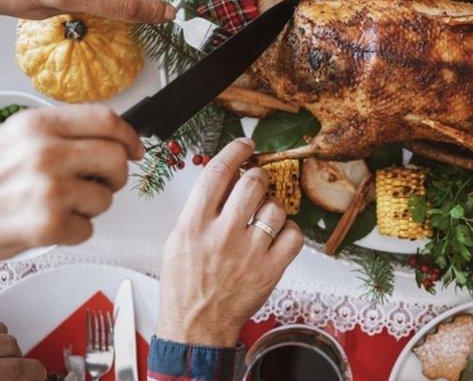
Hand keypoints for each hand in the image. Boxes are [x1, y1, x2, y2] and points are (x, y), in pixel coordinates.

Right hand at [0, 105, 142, 281]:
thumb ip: (55, 132)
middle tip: (97, 183)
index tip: (135, 148)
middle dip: (114, 176)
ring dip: (90, 207)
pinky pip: (88, 229)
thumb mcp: (8, 135)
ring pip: (106, 198)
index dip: (129, 136)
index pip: (107, 120)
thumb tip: (101, 134)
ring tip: (57, 206)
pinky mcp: (48, 225)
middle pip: (116, 158)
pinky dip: (72, 232)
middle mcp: (46, 153)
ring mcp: (49, 189)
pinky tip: (45, 225)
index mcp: (37, 125)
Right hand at [157, 139, 302, 346]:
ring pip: (275, 208)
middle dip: (257, 177)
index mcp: (193, 225)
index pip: (217, 172)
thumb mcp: (178, 240)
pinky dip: (289, 232)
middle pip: (252, 183)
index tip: (245, 144)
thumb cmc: (185, 285)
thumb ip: (201, 209)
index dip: (234, 151)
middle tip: (256, 184)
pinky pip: (294, 235)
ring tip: (262, 221)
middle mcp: (222, 235)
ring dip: (272, 209)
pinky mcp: (270, 270)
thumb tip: (227, 177)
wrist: (196, 326)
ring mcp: (249, 253)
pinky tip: (277, 237)